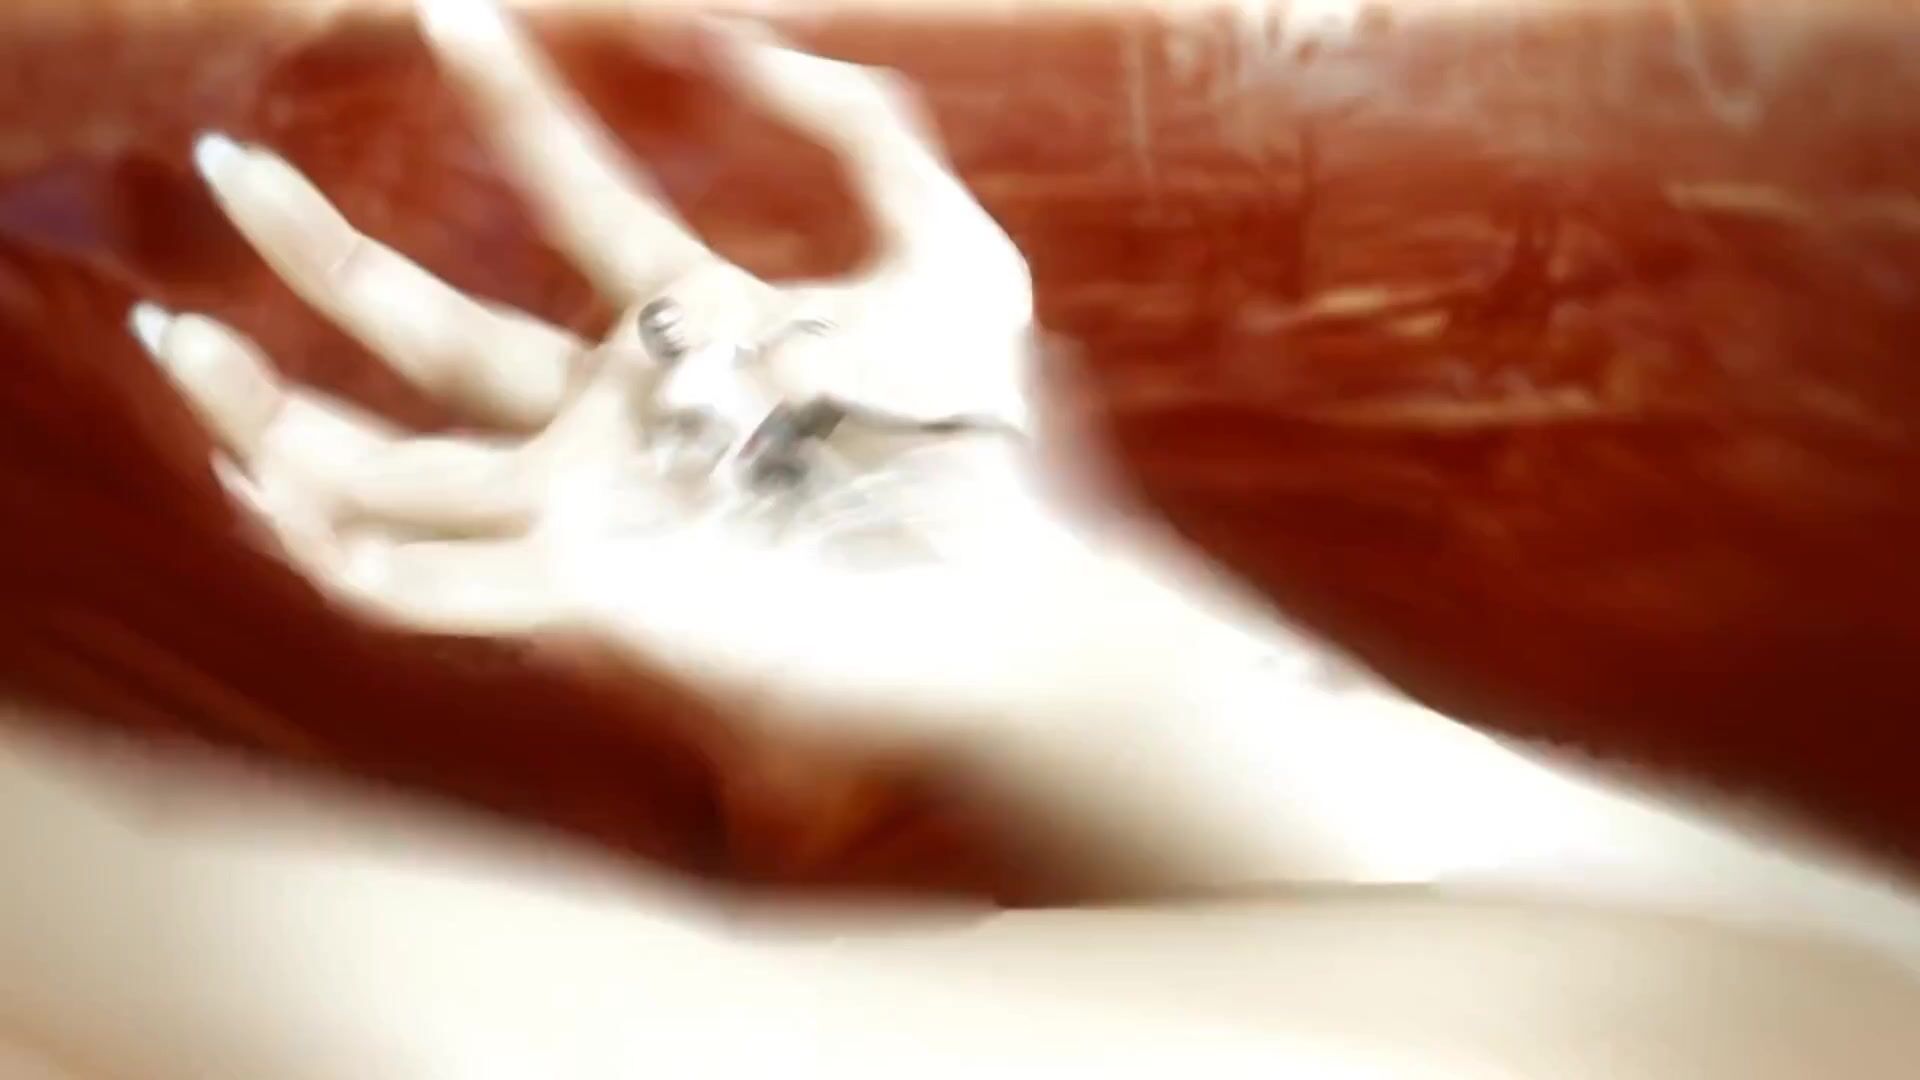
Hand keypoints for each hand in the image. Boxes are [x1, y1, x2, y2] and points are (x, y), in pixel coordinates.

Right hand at [127, 0, 1314, 895]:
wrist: (1015, 600)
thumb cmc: (995, 450)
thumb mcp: (953, 255)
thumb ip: (863, 132)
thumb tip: (732, 37)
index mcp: (695, 332)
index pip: (575, 199)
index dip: (512, 102)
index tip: (450, 7)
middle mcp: (622, 420)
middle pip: (434, 333)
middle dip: (322, 252)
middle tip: (223, 164)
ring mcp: (596, 515)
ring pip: (392, 468)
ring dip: (274, 410)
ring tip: (179, 339)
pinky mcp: (588, 605)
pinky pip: (426, 590)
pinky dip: (333, 550)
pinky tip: (255, 482)